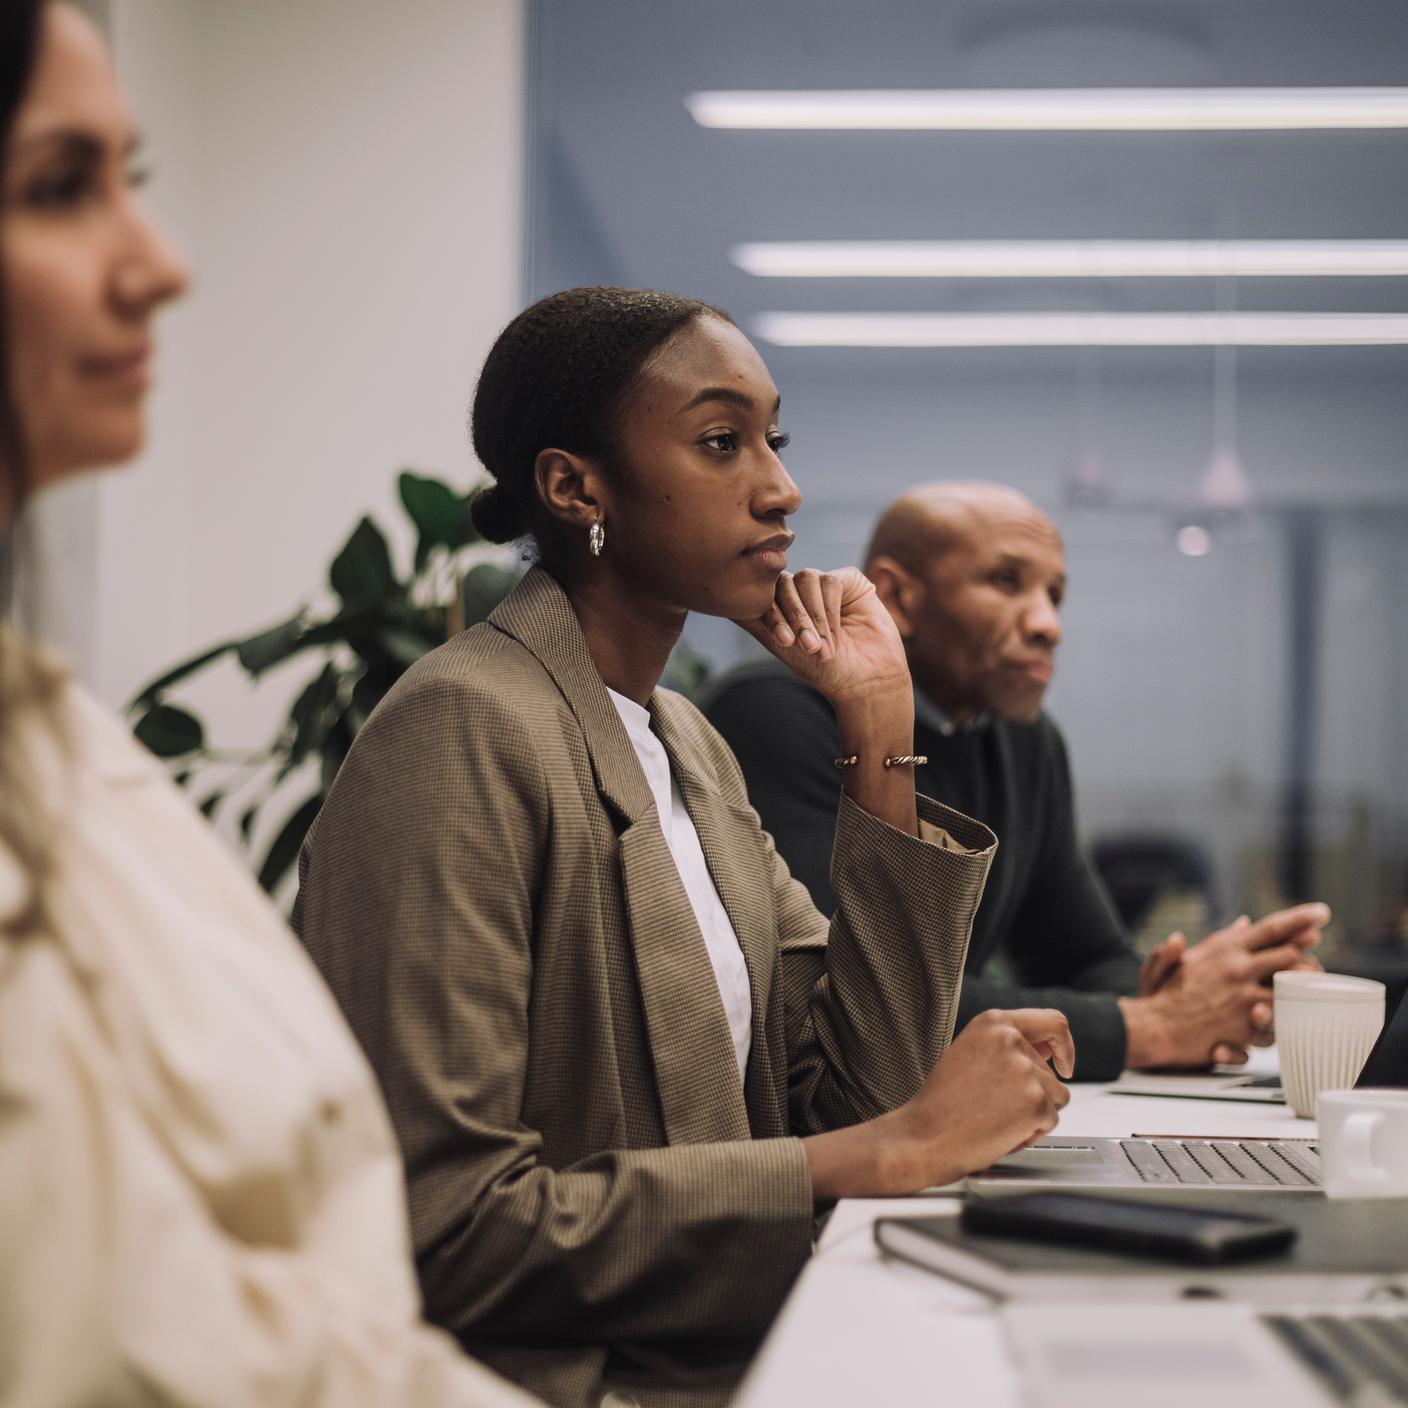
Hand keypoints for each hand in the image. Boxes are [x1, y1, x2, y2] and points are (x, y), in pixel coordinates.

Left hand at [733, 567, 908, 705]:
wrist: (864, 681)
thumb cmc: (822, 670)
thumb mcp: (781, 645)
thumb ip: (754, 620)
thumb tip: (723, 599)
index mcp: (783, 605)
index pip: (767, 594)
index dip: (772, 614)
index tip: (783, 641)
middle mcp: (801, 592)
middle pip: (785, 584)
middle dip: (795, 617)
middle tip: (805, 646)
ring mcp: (825, 584)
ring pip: (807, 580)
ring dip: (814, 617)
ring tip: (822, 647)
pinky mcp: (849, 580)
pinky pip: (832, 582)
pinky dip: (832, 611)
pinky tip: (837, 635)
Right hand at [801, 1009, 1073, 1200]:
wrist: (922, 1137)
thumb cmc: (942, 1103)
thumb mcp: (970, 1054)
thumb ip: (1008, 1046)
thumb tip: (1051, 1051)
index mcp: (993, 1022)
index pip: (1052, 1022)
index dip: (1064, 1044)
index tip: (1064, 1064)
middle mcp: (1011, 1039)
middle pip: (1052, 1071)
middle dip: (1034, 1095)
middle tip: (996, 1108)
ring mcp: (1025, 1070)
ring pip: (1056, 1097)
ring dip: (1034, 1113)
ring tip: (995, 1117)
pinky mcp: (1036, 1103)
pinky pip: (1050, 1121)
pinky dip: (1031, 1133)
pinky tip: (1000, 1131)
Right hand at [1119, 902, 1328, 1069]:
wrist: (1155, 1026)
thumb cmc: (1166, 993)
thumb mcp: (1190, 956)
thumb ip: (1221, 939)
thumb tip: (1245, 923)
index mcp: (1225, 948)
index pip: (1272, 927)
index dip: (1300, 918)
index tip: (1321, 913)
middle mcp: (1238, 967)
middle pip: (1292, 956)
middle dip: (1308, 960)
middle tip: (1315, 965)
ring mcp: (1246, 995)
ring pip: (1292, 988)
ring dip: (1301, 990)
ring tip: (1305, 995)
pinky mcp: (1248, 1023)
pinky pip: (1280, 1020)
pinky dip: (1283, 1019)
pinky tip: (1281, 1020)